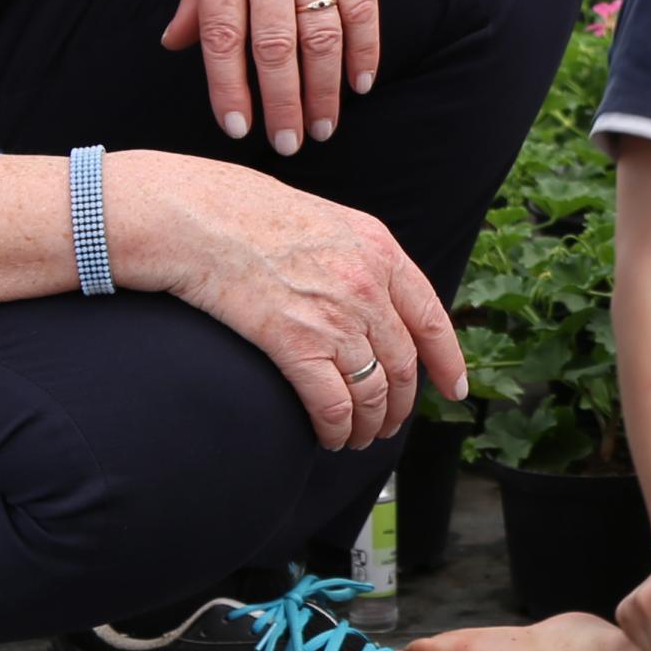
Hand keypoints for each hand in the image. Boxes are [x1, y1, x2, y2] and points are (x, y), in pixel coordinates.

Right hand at [129, 156, 459, 448]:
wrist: (195, 217)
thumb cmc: (244, 213)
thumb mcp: (323, 220)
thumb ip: (356, 257)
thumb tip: (371, 296)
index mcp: (379, 250)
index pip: (431, 317)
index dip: (448, 361)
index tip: (455, 388)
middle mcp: (367, 286)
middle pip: (403, 363)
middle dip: (401, 405)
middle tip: (389, 424)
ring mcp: (334, 317)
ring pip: (373, 391)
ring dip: (369, 424)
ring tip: (358, 437)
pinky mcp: (296, 344)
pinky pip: (332, 405)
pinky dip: (336, 429)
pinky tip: (329, 437)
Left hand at [166, 0, 381, 153]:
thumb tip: (176, 44)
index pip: (223, 35)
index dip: (229, 89)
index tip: (239, 129)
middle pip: (275, 45)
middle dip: (282, 103)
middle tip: (287, 146)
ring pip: (321, 33)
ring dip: (324, 88)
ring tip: (323, 128)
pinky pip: (363, 6)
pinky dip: (365, 49)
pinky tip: (360, 83)